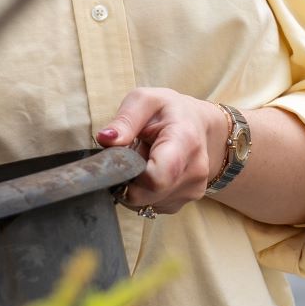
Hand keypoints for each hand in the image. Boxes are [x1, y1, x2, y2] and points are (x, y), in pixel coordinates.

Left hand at [96, 87, 230, 215]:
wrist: (199, 125)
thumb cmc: (169, 110)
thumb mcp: (145, 100)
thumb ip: (125, 120)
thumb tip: (105, 139)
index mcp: (185, 141)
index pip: (156, 178)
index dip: (130, 174)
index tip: (123, 156)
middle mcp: (194, 171)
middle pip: (144, 195)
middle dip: (127, 179)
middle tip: (130, 154)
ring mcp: (191, 191)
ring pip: (144, 203)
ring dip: (134, 185)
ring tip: (143, 160)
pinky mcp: (184, 202)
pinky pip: (151, 205)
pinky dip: (143, 191)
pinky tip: (150, 171)